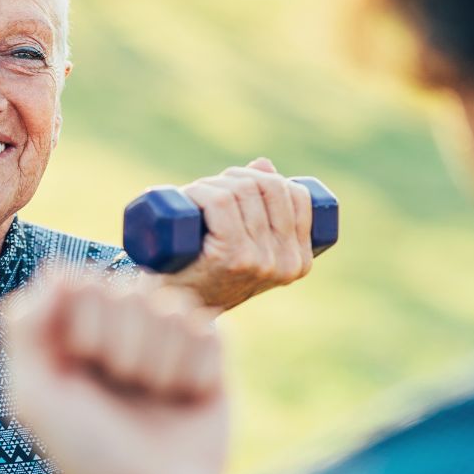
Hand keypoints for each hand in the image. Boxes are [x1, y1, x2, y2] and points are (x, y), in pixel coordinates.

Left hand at [1, 271, 227, 473]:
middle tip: (119, 388)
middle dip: (124, 347)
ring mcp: (168, 336)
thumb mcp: (33, 394)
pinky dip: (195, 370)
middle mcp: (123, 324)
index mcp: (76, 325)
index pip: (85, 279)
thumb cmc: (84, 450)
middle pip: (133, 289)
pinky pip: (210, 330)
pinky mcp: (210, 353)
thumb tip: (59, 270)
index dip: (86, 323)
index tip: (78, 365)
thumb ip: (26, 327)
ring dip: (160, 363)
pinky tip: (183, 397)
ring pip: (173, 308)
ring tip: (151, 397)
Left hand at [169, 157, 315, 309]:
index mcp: (299, 260)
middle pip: (268, 188)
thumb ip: (263, 210)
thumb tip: (264, 165)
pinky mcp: (229, 257)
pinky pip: (221, 202)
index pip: (297, 196)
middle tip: (208, 190)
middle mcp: (285, 262)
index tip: (236, 185)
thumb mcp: (247, 246)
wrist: (174, 308)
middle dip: (236, 177)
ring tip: (194, 196)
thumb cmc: (208, 272)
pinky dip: (202, 190)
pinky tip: (190, 196)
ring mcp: (258, 261)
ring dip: (211, 183)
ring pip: (241, 191)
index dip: (265, 178)